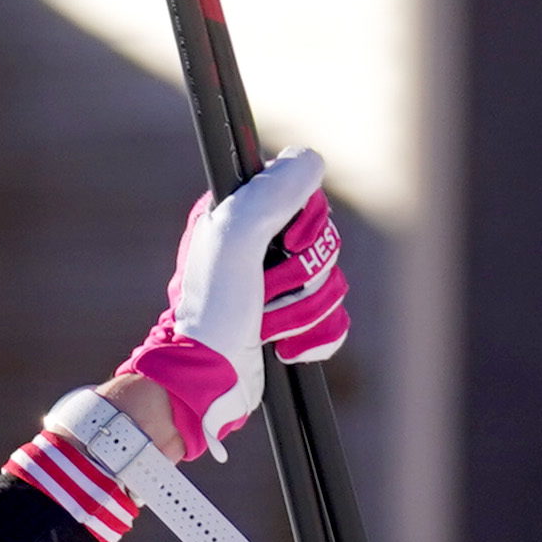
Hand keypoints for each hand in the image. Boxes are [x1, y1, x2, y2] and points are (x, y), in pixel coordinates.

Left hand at [117, 145, 345, 461]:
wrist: (205, 381)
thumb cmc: (210, 311)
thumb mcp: (233, 239)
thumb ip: (269, 193)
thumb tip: (309, 160)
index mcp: (243, 215)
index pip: (307, 196)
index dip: (305, 225)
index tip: (283, 244)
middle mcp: (261, 245)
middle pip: (326, 242)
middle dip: (300, 277)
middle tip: (262, 292)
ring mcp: (279, 286)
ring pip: (333, 283)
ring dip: (302, 312)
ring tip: (264, 325)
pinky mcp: (294, 324)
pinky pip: (336, 321)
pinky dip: (315, 338)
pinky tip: (282, 347)